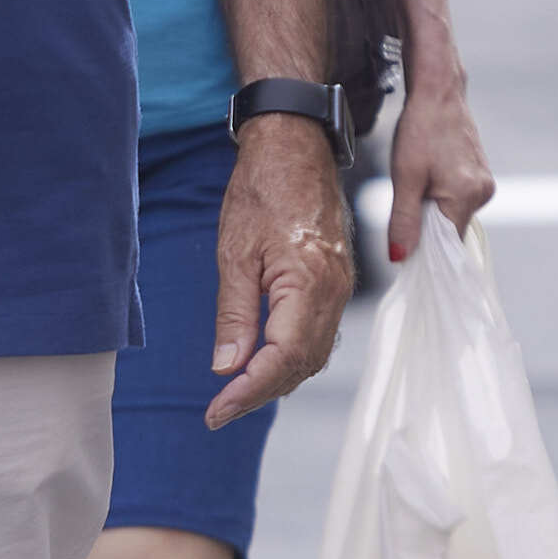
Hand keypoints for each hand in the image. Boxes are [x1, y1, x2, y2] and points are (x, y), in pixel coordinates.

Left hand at [202, 117, 355, 429]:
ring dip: (277, 379)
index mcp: (309, 282)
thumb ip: (234, 314)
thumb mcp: (234, 252)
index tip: (216, 411)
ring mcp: (340, 287)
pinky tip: (265, 361)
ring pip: (314, 354)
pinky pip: (320, 335)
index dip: (248, 391)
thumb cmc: (262, 189)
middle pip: (301, 364)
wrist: (295, 147)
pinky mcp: (337, 282)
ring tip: (236, 395)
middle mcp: (334, 291)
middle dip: (260, 393)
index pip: (282, 358)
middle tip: (219, 411)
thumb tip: (226, 367)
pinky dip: (293, 357)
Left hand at [382, 77, 495, 264]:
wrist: (438, 91)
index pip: (448, 246)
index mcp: (466, 196)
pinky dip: (441, 196)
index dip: (425, 251)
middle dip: (427, 228)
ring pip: (454, 214)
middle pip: (451, 230)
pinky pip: (459, 198)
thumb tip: (400, 258)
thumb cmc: (419, 129)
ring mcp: (484, 182)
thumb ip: (404, 220)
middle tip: (406, 205)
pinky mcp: (481, 173)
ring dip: (433, 210)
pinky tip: (428, 175)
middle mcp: (482, 192)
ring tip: (417, 182)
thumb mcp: (404, 177)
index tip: (405, 249)